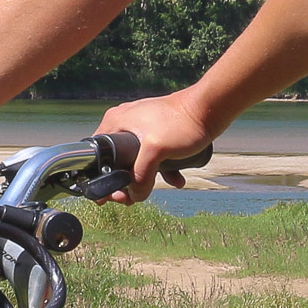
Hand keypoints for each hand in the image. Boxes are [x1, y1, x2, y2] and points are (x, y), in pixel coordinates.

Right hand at [93, 91, 217, 203]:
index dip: (100, 177)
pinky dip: (160, 169)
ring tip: (147, 191)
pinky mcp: (157, 132)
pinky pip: (152, 156)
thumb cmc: (181, 122)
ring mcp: (141, 127)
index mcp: (116, 122)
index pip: (97, 154)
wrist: (210, 109)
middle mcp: (124, 123)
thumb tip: (134, 195)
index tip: (111, 194)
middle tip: (129, 198)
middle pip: (114, 160)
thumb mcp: (157, 151)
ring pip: (134, 160)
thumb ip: (141, 174)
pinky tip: (176, 179)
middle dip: (123, 182)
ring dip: (142, 177)